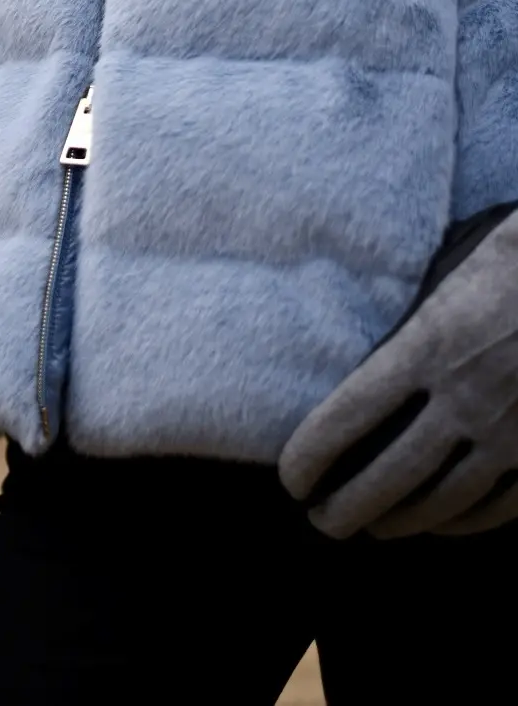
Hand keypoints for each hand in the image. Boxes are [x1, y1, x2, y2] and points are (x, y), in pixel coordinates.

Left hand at [279, 204, 517, 539]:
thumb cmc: (510, 262)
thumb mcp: (449, 273)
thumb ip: (410, 319)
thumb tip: (361, 350)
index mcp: (428, 345)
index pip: (349, 415)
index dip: (312, 454)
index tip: (292, 477)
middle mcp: (465, 397)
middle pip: (391, 474)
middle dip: (347, 507)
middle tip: (321, 519)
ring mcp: (509, 431)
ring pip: (445, 500)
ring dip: (403, 521)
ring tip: (374, 526)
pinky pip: (498, 504)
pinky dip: (464, 522)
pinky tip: (443, 523)